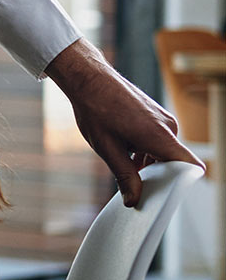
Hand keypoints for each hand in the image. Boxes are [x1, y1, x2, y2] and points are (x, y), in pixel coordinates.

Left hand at [47, 39, 202, 206]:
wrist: (89, 78)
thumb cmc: (96, 109)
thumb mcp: (108, 149)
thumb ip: (125, 177)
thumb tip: (133, 200)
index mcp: (160, 136)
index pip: (190, 167)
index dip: (181, 184)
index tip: (163, 194)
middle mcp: (169, 127)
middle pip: (175, 162)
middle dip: (157, 175)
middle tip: (134, 183)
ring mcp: (164, 119)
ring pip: (164, 151)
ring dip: (148, 162)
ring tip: (122, 160)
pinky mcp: (157, 116)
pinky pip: (159, 140)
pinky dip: (146, 150)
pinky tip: (125, 151)